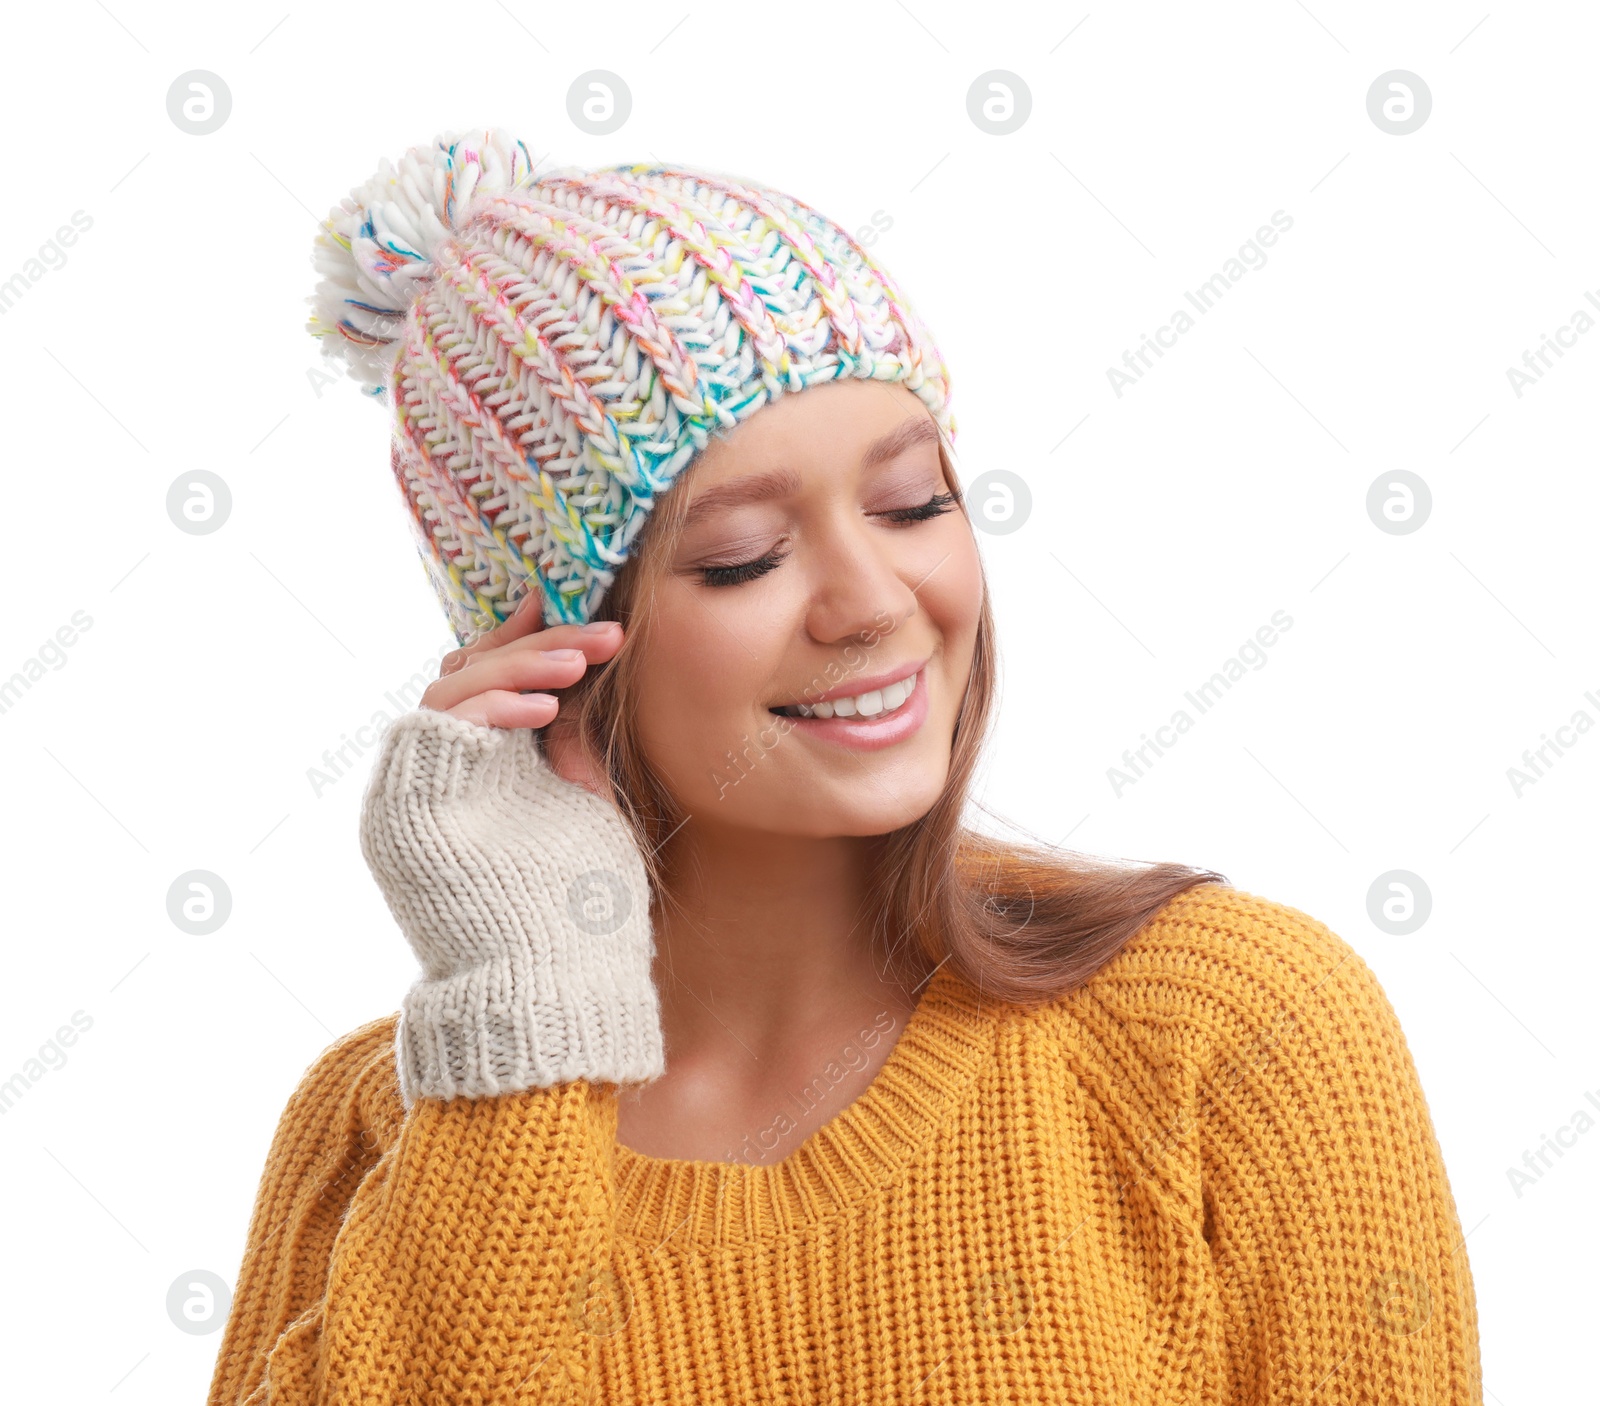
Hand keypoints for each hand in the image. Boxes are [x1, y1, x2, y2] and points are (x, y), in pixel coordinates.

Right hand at [359, 601, 663, 1100]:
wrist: (550, 996)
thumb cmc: (579, 917)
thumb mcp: (585, 809)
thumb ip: (569, 747)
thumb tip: (574, 679)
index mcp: (477, 779)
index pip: (488, 686)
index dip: (528, 643)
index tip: (583, 614)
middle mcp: (434, 781)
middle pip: (464, 677)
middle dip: (533, 645)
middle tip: (598, 631)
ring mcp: (412, 795)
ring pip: (448, 690)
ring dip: (517, 665)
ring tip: (580, 659)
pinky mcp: (404, 812)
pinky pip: (437, 729)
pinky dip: (491, 705)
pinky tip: (548, 702)